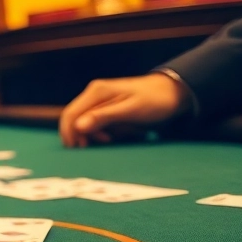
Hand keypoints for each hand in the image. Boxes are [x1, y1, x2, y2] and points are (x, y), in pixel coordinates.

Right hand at [59, 73, 189, 147]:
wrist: (172, 92)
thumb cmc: (155, 101)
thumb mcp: (130, 110)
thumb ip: (103, 117)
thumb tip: (78, 127)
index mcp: (97, 92)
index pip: (70, 113)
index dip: (69, 132)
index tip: (77, 149)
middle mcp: (94, 93)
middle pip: (74, 117)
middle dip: (80, 134)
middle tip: (93, 147)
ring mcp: (99, 99)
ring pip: (83, 121)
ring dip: (92, 134)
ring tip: (109, 140)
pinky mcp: (105, 106)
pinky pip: (94, 121)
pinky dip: (99, 131)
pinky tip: (111, 135)